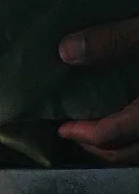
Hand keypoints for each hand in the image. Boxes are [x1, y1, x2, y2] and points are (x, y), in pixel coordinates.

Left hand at [58, 17, 138, 164]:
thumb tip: (64, 51)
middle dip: (95, 147)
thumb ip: (114, 41)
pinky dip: (132, 140)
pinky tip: (123, 125)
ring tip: (95, 135)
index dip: (82, 134)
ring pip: (137, 152)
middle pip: (124, 153)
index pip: (110, 134)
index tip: (63, 128)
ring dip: (116, 148)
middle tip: (75, 135)